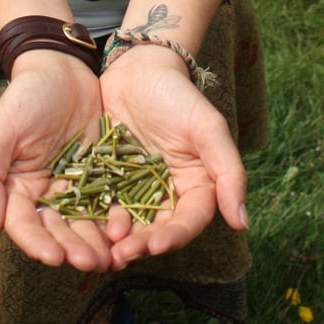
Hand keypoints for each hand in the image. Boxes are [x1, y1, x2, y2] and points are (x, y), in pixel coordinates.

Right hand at [0, 50, 110, 270]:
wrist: (62, 68)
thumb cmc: (25, 97)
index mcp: (16, 189)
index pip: (24, 225)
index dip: (37, 244)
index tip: (54, 258)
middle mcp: (45, 194)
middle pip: (58, 230)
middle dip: (73, 248)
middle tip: (92, 262)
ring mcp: (75, 186)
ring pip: (85, 222)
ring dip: (97, 242)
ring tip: (113, 256)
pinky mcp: (101, 175)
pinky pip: (109, 201)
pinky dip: (117, 218)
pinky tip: (129, 229)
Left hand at [99, 45, 247, 269]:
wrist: (138, 68)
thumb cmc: (178, 94)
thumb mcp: (207, 127)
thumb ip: (228, 171)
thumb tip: (243, 221)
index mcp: (195, 186)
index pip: (188, 221)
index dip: (174, 237)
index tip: (156, 245)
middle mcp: (165, 192)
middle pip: (156, 228)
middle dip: (140, 244)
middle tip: (120, 255)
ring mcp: (134, 187)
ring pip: (127, 221)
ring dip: (115, 239)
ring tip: (100, 248)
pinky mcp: (107, 177)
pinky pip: (100, 201)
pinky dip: (92, 216)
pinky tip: (80, 224)